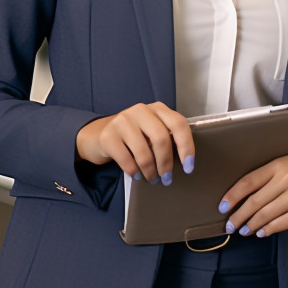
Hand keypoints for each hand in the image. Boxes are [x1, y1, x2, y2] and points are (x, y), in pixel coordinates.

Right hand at [75, 102, 193, 184]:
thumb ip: (166, 137)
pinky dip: (134, 171)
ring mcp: (122, 121)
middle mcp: (140, 110)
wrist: (98, 134)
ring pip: (144, 152)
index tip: (189, 167)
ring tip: (152, 178)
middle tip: (167, 178)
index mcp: (157, 108)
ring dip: (150, 171)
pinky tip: (136, 174)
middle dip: (166, 163)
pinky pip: (127, 160)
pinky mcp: (108, 135)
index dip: (186, 146)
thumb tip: (184, 162)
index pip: (178, 124)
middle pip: (161, 139)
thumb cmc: (132, 136)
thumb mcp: (151, 131)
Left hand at [218, 135, 287, 237]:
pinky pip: (284, 223)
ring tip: (243, 229)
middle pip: (255, 203)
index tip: (222, 207)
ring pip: (267, 215)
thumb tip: (240, 195)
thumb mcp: (282, 161)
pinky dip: (270, 229)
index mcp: (278, 165)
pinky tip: (261, 231)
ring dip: (251, 225)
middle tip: (229, 224)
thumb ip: (264, 176)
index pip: (248, 182)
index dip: (232, 197)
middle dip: (238, 217)